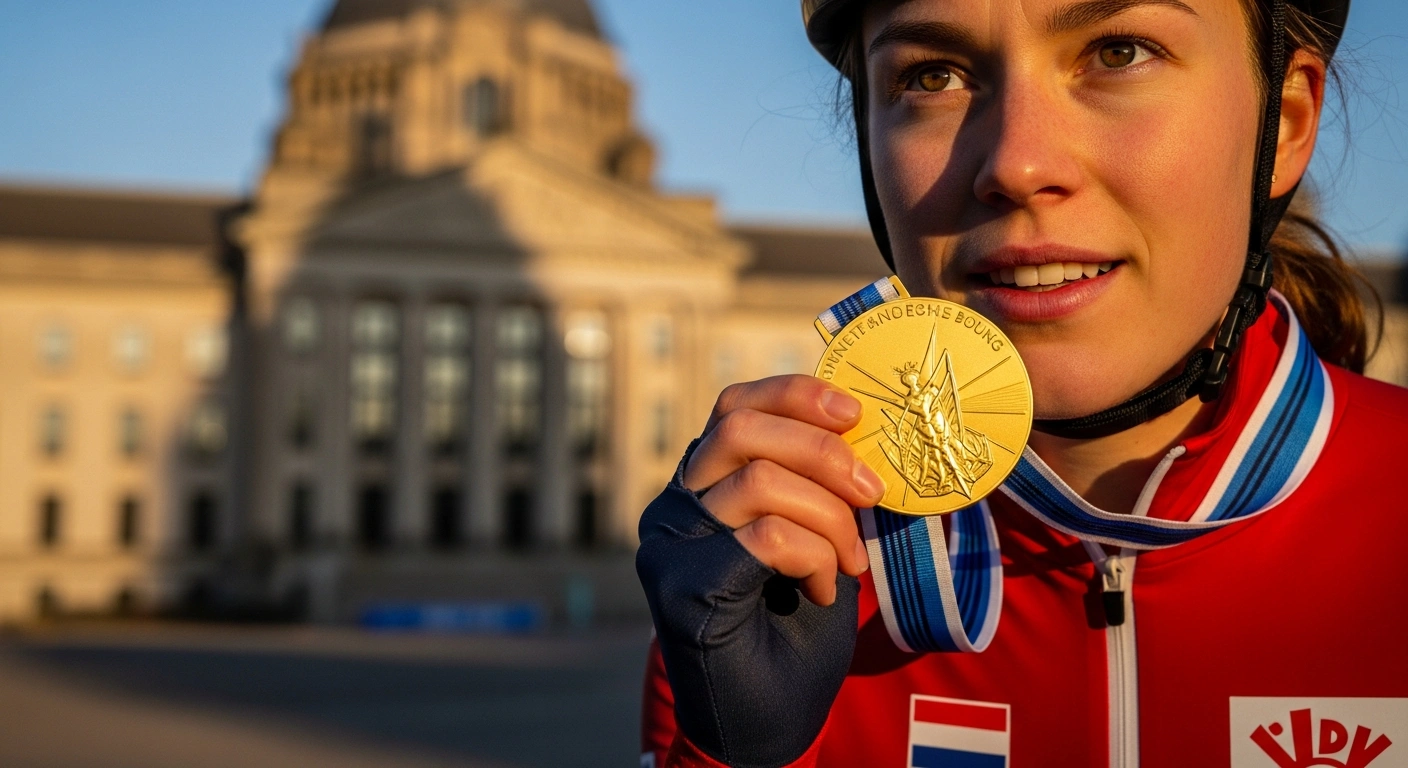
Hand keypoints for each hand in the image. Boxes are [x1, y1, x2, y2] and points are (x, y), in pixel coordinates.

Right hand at [636, 375, 883, 766]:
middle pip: (741, 428)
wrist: (767, 724)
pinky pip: (764, 539)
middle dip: (823, 452)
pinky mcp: (680, 588)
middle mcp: (673, 507)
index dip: (796, 395)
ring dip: (828, 517)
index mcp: (702, 485)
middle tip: (872, 492)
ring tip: (848, 559)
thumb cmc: (793, 630)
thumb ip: (820, 484)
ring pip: (758, 483)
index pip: (736, 405)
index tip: (855, 413)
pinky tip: (819, 590)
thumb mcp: (816, 538)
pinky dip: (813, 558)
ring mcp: (669, 546)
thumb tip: (867, 429)